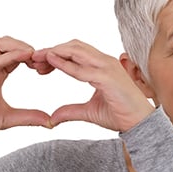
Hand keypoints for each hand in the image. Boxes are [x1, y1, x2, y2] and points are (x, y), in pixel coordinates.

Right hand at [0, 36, 53, 142]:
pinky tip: (24, 57)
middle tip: (41, 58)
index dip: (30, 56)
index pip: (14, 54)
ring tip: (33, 55)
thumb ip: (28, 117)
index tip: (44, 66)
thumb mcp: (7, 118)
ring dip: (18, 45)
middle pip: (6, 43)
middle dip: (25, 45)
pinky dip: (9, 56)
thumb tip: (50, 121)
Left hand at [33, 40, 154, 131]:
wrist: (139, 124)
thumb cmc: (120, 115)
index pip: (75, 52)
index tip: (39, 64)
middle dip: (52, 50)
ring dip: (55, 52)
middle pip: (73, 47)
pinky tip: (51, 63)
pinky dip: (65, 64)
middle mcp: (104, 62)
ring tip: (37, 58)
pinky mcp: (107, 78)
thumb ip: (71, 111)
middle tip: (33, 58)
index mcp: (101, 66)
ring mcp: (107, 68)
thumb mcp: (89, 112)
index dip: (56, 54)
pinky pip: (82, 68)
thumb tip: (53, 117)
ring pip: (76, 51)